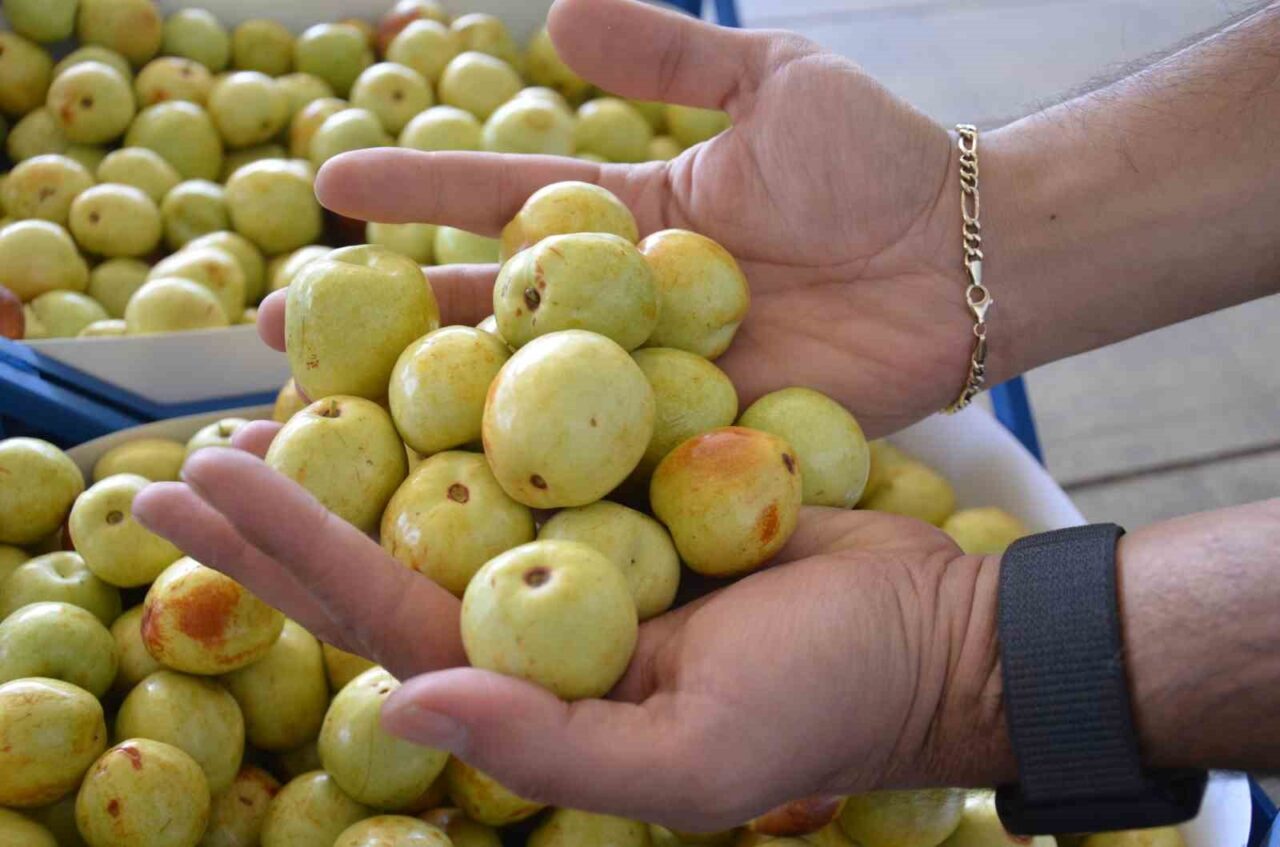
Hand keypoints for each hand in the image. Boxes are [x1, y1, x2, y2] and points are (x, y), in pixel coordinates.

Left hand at [135, 427, 1010, 829]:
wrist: (929, 623)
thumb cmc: (825, 702)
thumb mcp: (695, 755)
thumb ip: (550, 745)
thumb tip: (406, 701)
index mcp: (531, 681)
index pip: (382, 616)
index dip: (285, 557)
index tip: (198, 490)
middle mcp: (538, 609)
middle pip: (387, 547)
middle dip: (286, 502)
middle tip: (186, 446)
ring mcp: (584, 537)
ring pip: (450, 478)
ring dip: (363, 434)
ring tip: (276, 383)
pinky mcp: (637, 475)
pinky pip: (539, 427)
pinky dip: (474, 389)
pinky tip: (422, 346)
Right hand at [256, 0, 976, 436]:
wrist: (968, 258)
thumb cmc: (877, 160)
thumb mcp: (770, 81)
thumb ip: (667, 52)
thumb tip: (550, 13)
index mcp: (629, 223)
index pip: (503, 206)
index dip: (418, 190)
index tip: (328, 183)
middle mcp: (625, 311)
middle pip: (488, 320)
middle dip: (384, 324)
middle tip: (275, 337)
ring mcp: (656, 382)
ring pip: (530, 404)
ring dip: (431, 416)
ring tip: (326, 427)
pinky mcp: (698, 442)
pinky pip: (612, 460)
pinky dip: (543, 479)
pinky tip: (459, 499)